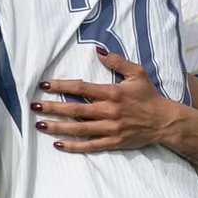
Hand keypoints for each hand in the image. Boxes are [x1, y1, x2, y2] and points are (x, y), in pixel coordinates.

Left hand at [33, 48, 188, 154]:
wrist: (164, 121)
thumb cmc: (149, 96)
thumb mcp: (137, 73)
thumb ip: (116, 62)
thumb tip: (98, 51)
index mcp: (112, 93)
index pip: (81, 88)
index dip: (61, 86)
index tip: (45, 85)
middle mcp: (108, 111)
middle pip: (74, 109)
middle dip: (52, 107)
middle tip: (34, 106)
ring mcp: (109, 129)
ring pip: (78, 128)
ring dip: (57, 127)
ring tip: (39, 125)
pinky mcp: (112, 142)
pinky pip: (89, 146)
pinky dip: (73, 146)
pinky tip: (58, 144)